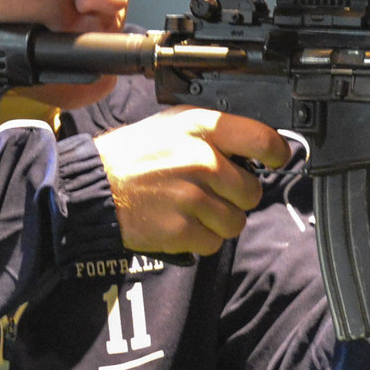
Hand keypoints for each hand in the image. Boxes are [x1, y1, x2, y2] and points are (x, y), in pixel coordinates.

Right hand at [94, 108, 290, 255]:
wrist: (93, 188)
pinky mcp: (182, 229)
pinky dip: (199, 240)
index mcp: (201, 128)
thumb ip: (213, 133)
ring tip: (190, 209)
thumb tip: (252, 148)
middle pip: (251, 191)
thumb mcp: (172, 126)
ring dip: (218, 222)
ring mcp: (192, 196)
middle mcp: (202, 160)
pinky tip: (178, 223)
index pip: (261, 139)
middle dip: (235, 197)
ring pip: (236, 222)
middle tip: (209, 192)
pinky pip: (213, 243)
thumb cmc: (132, 157)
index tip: (276, 159)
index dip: (277, 153)